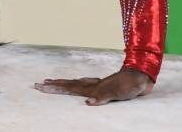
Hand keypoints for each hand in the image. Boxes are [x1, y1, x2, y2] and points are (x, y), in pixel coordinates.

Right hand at [34, 68, 152, 105]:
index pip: (70, 88)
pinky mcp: (105, 86)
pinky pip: (87, 85)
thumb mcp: (118, 93)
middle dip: (54, 86)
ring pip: (77, 84)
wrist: (142, 77)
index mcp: (94, 88)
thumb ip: (103, 98)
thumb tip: (88, 103)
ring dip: (64, 84)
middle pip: (69, 85)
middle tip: (39, 84)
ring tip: (53, 82)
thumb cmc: (130, 86)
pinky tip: (81, 87)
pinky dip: (79, 85)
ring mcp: (99, 84)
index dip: (55, 88)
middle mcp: (94, 85)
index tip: (40, 86)